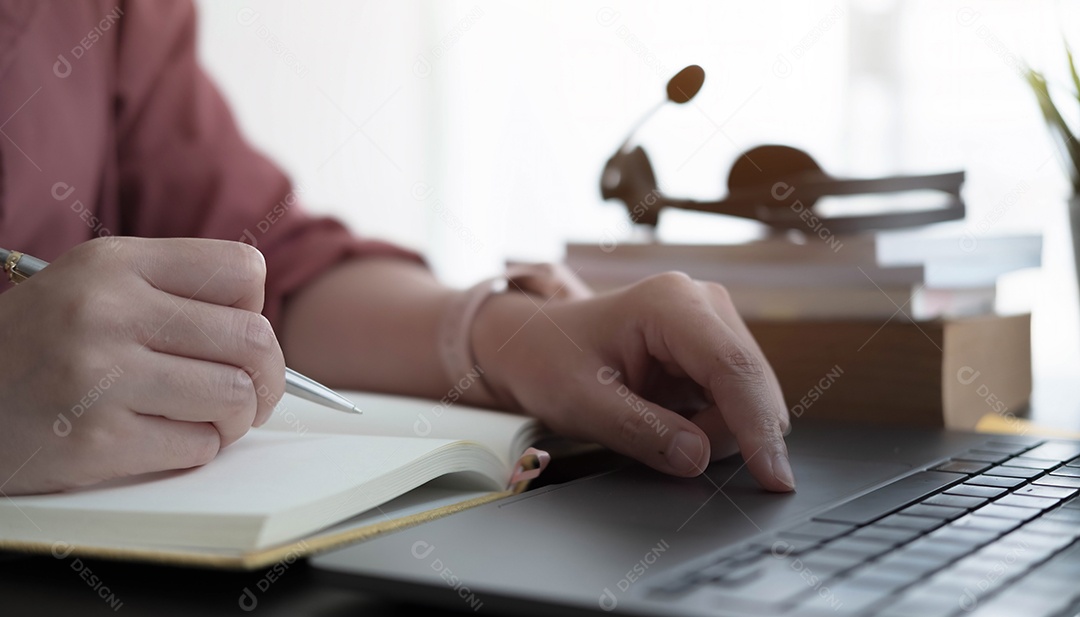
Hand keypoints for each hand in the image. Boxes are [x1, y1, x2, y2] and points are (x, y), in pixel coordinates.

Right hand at [0, 237, 284, 495]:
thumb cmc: (41, 343)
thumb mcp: (94, 285)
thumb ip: (174, 291)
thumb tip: (265, 336)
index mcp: (115, 263)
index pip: (243, 271)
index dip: (254, 307)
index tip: (234, 332)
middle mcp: (108, 312)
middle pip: (253, 339)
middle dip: (268, 376)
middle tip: (253, 392)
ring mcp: (101, 377)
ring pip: (235, 397)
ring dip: (236, 417)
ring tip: (208, 417)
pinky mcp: (96, 441)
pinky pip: (198, 447)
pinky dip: (197, 449)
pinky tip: (163, 439)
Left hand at [473, 271, 793, 491]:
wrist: (533, 345)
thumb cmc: (549, 361)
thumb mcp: (581, 403)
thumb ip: (639, 431)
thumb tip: (698, 457)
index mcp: (671, 303)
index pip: (733, 368)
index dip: (758, 426)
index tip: (773, 477)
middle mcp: (704, 306)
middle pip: (750, 386)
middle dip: (725, 433)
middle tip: (664, 446)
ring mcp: (714, 327)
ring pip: (750, 400)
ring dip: (715, 432)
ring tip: (653, 423)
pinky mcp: (714, 352)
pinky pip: (736, 403)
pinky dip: (711, 426)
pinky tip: (670, 421)